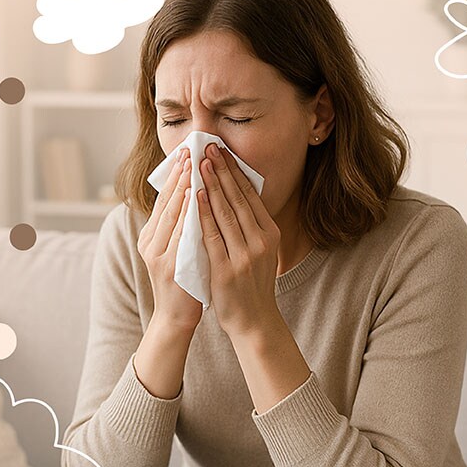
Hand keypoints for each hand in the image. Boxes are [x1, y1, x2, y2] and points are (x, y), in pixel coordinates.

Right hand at [138, 148, 203, 333]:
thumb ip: (181, 226)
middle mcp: (150, 242)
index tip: (187, 152)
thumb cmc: (183, 282)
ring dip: (182, 188)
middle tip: (190, 150)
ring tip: (193, 165)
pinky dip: (186, 214)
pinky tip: (194, 197)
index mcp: (151, 236)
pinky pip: (179, 234)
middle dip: (179, 175)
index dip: (175, 175)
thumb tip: (193, 195)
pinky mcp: (168, 266)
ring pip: (170, 214)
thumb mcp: (177, 250)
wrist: (176, 318)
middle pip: (165, 201)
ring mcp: (158, 254)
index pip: (165, 199)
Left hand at [195, 143, 281, 337]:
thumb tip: (236, 194)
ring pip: (225, 212)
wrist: (254, 320)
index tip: (222, 151)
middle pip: (238, 198)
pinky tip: (196, 196)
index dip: (235, 171)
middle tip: (209, 147)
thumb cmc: (252, 284)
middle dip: (222, 170)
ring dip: (211, 184)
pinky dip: (203, 213)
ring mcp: (244, 255)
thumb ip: (251, 226)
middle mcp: (261, 241)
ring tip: (200, 162)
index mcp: (269, 234)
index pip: (250, 195)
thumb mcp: (260, 251)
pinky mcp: (227, 269)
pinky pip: (212, 234)